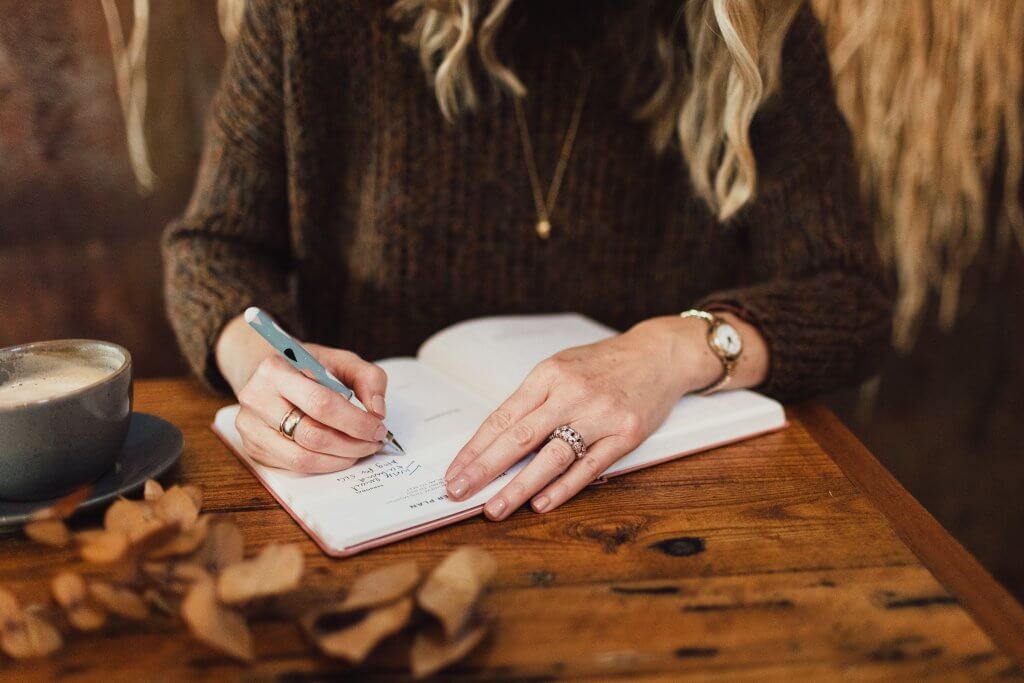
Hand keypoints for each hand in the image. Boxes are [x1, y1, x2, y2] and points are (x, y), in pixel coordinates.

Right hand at [232, 342, 389, 473]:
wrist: (269, 376)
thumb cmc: (307, 368)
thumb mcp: (340, 360)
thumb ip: (368, 378)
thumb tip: (377, 411)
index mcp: (275, 369)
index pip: (321, 403)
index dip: (355, 421)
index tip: (378, 427)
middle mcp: (256, 398)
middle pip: (312, 435)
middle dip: (352, 444)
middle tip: (374, 442)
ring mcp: (251, 427)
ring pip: (303, 458)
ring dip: (340, 459)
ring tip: (360, 450)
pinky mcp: (253, 448)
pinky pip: (294, 467)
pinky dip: (324, 465)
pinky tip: (339, 454)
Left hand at [444, 316, 721, 518]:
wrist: (658, 355)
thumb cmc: (603, 364)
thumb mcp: (561, 367)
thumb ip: (532, 400)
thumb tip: (495, 441)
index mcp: (548, 375)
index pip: (502, 417)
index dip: (475, 448)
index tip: (453, 472)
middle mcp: (571, 393)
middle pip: (520, 437)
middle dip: (484, 468)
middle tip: (458, 492)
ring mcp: (600, 414)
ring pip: (552, 457)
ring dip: (519, 486)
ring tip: (494, 508)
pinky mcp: (626, 434)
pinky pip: (589, 466)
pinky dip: (564, 487)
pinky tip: (541, 504)